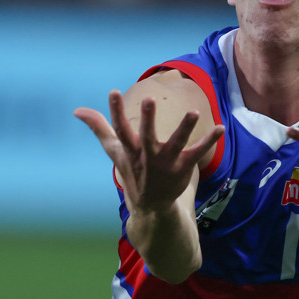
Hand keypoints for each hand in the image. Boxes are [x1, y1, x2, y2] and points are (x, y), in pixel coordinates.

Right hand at [74, 91, 223, 213]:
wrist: (150, 206)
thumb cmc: (132, 170)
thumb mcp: (114, 150)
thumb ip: (99, 127)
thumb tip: (77, 110)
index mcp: (130, 149)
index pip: (120, 129)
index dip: (115, 111)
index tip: (113, 91)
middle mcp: (147, 155)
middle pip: (146, 136)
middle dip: (147, 119)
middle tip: (147, 99)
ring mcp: (166, 163)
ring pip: (176, 144)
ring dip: (185, 128)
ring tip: (194, 112)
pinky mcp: (183, 167)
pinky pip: (197, 152)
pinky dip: (209, 140)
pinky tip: (220, 127)